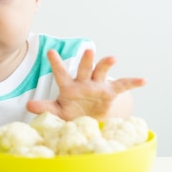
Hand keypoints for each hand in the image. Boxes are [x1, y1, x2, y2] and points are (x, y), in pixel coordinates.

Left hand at [26, 49, 145, 119]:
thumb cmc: (71, 112)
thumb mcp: (58, 112)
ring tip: (112, 58)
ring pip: (102, 71)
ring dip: (106, 64)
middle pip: (84, 68)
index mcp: (68, 86)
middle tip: (88, 50)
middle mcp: (84, 81)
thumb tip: (29, 107)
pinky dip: (133, 82)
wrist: (88, 120)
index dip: (56, 62)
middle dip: (86, 60)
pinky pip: (122, 86)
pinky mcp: (110, 92)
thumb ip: (45, 108)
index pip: (61, 72)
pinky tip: (143, 80)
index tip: (50, 51)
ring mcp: (98, 85)